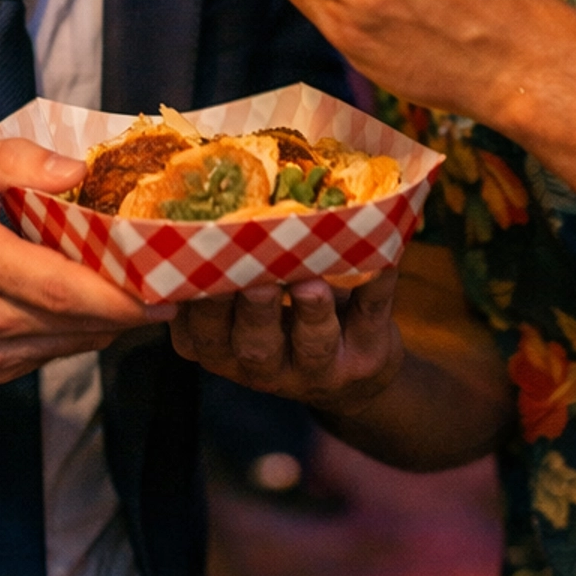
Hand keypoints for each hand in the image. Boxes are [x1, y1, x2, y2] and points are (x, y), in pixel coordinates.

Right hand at [0, 138, 169, 382]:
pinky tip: (95, 302)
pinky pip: (50, 353)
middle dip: (134, 306)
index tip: (168, 280)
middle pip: (77, 323)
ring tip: (147, 287)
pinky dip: (79, 330)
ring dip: (112, 321)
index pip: (62, 289)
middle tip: (179, 279)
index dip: (121, 293)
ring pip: (69, 344)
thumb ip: (15, 160)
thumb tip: (76, 170)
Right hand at [169, 271, 403, 414]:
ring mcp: (320, 368)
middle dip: (253, 311)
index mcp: (226, 350)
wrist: (351, 372)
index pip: (199, 338)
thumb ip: (223, 270)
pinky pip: (371, 317)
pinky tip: (380, 260)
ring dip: (309, 313)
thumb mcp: (240, 308)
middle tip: (255, 280)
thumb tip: (204, 202)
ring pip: (312, 344)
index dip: (195, 308)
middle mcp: (266, 368)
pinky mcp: (366, 356)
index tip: (196, 270)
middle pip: (254, 346)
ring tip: (310, 284)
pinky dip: (377, 287)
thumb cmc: (282, 319)